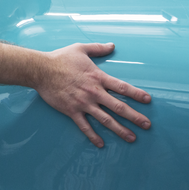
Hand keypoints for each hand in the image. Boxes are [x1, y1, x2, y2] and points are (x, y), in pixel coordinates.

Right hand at [34, 42, 151, 147]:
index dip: (136, 94)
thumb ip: (98, 48)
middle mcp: (93, 92)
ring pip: (105, 120)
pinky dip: (93, 136)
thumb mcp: (81, 48)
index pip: (122, 87)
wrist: (41, 70)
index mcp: (98, 77)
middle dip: (135, 117)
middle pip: (118, 107)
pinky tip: (101, 144)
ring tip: (132, 137)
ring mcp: (83, 103)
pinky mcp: (71, 111)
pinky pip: (84, 126)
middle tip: (147, 125)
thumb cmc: (60, 58)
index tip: (148, 100)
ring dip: (120, 129)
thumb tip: (112, 45)